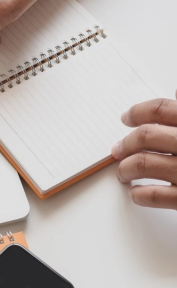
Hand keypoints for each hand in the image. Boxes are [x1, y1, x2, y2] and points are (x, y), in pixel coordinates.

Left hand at [111, 91, 176, 209]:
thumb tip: (176, 92)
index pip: (161, 109)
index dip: (138, 111)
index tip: (126, 118)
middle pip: (146, 136)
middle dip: (126, 142)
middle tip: (116, 149)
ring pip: (144, 164)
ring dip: (126, 168)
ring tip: (122, 172)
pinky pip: (157, 196)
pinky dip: (141, 195)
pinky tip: (137, 194)